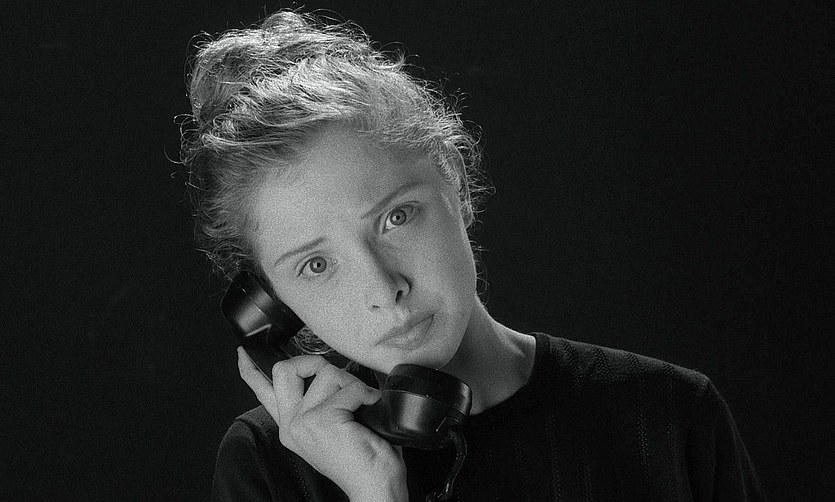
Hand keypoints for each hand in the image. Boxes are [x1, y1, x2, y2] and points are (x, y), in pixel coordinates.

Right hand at [237, 349, 407, 500]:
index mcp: (291, 425)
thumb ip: (319, 402)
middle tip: (337, 381)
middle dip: (314, 362)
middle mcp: (291, 424)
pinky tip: (370, 407)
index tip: (242, 352)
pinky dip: (366, 394)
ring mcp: (302, 422)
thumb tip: (326, 373)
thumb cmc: (362, 458)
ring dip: (352, 384)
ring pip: (327, 373)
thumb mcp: (334, 426)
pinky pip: (349, 388)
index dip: (250, 369)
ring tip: (361, 405)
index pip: (263, 392)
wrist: (374, 485)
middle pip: (285, 370)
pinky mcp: (321, 420)